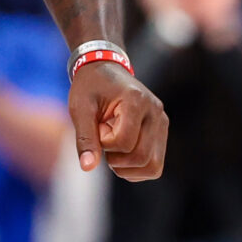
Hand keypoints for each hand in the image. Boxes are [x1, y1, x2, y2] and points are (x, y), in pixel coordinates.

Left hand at [67, 61, 166, 179]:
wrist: (104, 71)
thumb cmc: (90, 87)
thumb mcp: (80, 108)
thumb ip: (85, 138)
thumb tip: (87, 167)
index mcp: (136, 100)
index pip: (124, 142)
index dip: (104, 143)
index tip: (96, 127)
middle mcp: (155, 112)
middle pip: (141, 157)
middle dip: (116, 158)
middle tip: (103, 139)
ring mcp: (162, 123)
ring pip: (153, 167)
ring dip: (127, 168)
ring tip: (112, 148)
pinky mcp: (162, 133)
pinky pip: (155, 166)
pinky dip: (135, 170)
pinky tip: (120, 154)